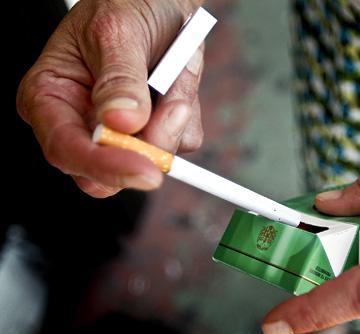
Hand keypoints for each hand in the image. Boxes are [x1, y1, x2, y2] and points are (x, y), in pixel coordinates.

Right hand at [16, 0, 203, 197]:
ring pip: (155, 156)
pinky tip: (178, 78)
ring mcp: (122, 131)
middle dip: (150, 146)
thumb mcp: (116, 31)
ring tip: (173, 69)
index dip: (103, 167)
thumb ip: (119, 79)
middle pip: (111, 171)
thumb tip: (121, 122)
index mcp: (51, 97)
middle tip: (176, 105)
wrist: (160, 1)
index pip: (66, 150)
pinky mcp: (155, 130)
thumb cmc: (124, 6)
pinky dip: (189, 111)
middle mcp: (82, 122)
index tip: (144, 171)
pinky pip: (182, 140)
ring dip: (175, 116)